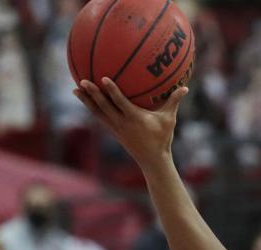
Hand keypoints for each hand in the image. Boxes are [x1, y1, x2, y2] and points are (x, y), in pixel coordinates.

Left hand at [73, 78, 188, 168]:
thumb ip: (174, 101)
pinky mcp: (114, 131)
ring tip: (75, 90)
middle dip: (92, 94)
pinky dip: (92, 107)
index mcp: (134, 118)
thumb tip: (185, 87)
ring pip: (98, 112)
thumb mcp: (169, 120)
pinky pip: (100, 117)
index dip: (111, 91)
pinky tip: (85, 99)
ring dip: (86, 101)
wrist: (152, 160)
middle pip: (103, 107)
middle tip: (81, 81)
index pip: (120, 102)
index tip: (103, 79)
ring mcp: (115, 128)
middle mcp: (121, 123)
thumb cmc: (162, 139)